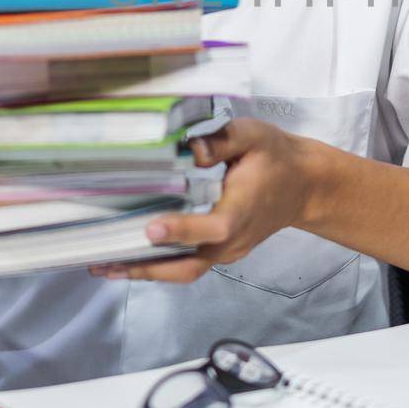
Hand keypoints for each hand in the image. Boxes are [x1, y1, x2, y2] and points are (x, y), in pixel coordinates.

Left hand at [89, 117, 321, 283]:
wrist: (304, 186)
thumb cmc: (277, 159)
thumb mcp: (253, 136)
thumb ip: (221, 141)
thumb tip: (187, 149)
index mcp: (240, 212)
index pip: (211, 228)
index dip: (180, 230)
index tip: (150, 229)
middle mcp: (231, 240)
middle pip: (187, 266)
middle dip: (145, 268)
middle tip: (104, 262)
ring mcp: (226, 251)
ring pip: (183, 271)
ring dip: (145, 271)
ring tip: (103, 265)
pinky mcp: (221, 252)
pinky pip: (188, 265)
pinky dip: (158, 265)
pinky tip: (129, 257)